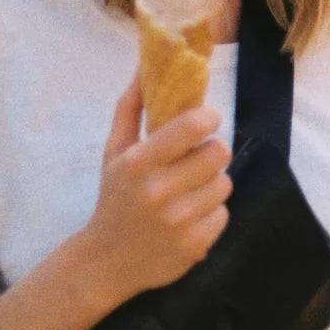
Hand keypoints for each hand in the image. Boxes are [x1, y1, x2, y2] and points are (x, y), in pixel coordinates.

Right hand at [77, 74, 231, 304]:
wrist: (105, 263)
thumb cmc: (114, 197)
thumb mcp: (115, 152)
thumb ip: (131, 107)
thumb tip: (146, 66)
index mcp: (139, 164)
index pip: (193, 125)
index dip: (209, 117)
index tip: (205, 120)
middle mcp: (159, 192)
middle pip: (220, 152)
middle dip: (210, 153)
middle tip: (194, 161)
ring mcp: (179, 221)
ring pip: (225, 183)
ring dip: (210, 184)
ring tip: (187, 192)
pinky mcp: (196, 245)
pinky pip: (224, 213)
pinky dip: (210, 213)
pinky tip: (187, 218)